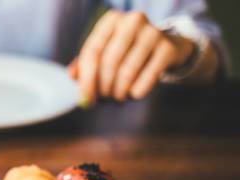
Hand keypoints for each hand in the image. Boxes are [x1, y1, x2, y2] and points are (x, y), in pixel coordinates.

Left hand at [69, 10, 194, 103]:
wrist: (164, 47)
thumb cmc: (126, 53)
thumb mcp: (103, 53)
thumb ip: (84, 65)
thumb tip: (72, 75)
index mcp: (111, 20)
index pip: (92, 52)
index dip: (86, 79)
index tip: (85, 99)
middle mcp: (132, 21)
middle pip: (109, 62)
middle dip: (104, 87)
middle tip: (104, 99)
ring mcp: (152, 32)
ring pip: (127, 72)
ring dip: (119, 92)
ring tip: (118, 96)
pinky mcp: (167, 48)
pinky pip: (146, 79)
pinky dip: (137, 92)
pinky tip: (134, 93)